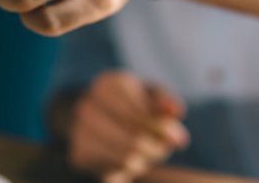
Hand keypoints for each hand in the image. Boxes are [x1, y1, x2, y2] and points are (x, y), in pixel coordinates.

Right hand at [66, 71, 188, 180]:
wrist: (87, 112)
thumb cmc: (128, 101)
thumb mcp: (147, 92)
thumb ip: (163, 99)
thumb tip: (177, 111)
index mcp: (106, 85)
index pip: (139, 116)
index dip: (163, 131)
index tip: (180, 140)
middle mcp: (86, 107)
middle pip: (135, 141)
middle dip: (157, 149)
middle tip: (165, 149)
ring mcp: (78, 132)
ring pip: (126, 160)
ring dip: (145, 160)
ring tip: (149, 152)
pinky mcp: (78, 155)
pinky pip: (114, 172)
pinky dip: (129, 169)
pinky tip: (132, 158)